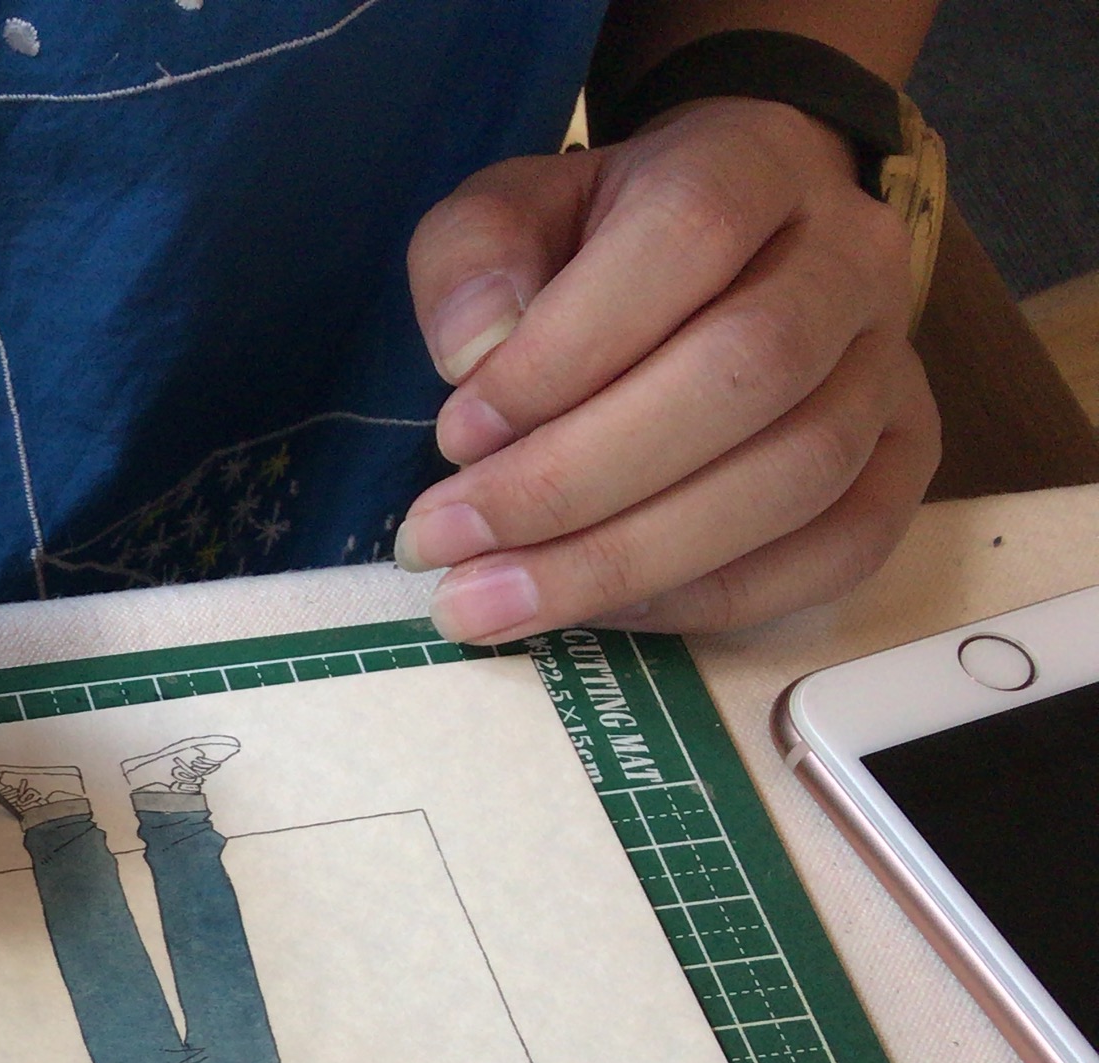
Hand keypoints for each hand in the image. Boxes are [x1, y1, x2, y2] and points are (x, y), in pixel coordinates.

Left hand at [397, 98, 936, 641]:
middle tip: (445, 544)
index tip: (455, 434)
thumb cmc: (604, 236)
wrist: (731, 241)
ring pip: (797, 474)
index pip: (685, 240)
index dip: (564, 352)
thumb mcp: (511, 210)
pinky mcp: (903, 454)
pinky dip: (712, 597)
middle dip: (575, 482)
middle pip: (745, 373)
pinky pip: (838, 548)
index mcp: (752, 165)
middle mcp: (851, 258)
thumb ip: (474, 260)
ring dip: (629, 559)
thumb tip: (474, 357)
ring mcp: (892, 361)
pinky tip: (598, 612)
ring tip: (492, 599)